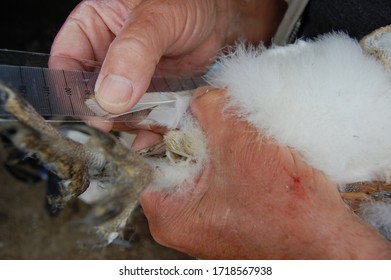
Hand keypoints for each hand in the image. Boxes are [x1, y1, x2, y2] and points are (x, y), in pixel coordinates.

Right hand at [50, 0, 285, 132]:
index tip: (91, 111)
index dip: (72, 90)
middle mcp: (108, 56)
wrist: (218, 18)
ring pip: (117, 111)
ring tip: (142, 132)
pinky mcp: (152, 95)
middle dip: (103, 114)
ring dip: (127, 126)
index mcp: (93, 27)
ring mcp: (130, 79)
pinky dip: (149, 130)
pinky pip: (143, 118)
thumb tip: (111, 95)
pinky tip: (154, 137)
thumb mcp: (156, 19)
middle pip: (91, 93)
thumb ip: (133, 53)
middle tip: (116, 127)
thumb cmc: (186, 2)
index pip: (67, 63)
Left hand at [140, 88, 390, 258]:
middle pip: (176, 161)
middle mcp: (183, 222)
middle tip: (217, 120)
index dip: (164, 129)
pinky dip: (232, 160)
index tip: (182, 112)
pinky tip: (251, 154)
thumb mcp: (239, 144)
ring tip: (240, 138)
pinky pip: (221, 178)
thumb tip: (201, 94)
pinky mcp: (229, 216)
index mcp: (170, 215)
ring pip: (202, 167)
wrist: (326, 240)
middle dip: (197, 135)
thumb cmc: (285, 209)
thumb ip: (210, 109)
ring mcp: (207, 220)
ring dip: (219, 146)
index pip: (149, 159)